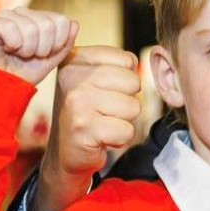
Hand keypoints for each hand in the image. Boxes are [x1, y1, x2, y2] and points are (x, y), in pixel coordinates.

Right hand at [0, 8, 77, 85]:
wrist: (1, 85)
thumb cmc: (24, 72)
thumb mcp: (52, 60)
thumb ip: (66, 43)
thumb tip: (74, 23)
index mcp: (40, 19)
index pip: (62, 21)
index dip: (58, 42)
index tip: (46, 54)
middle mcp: (24, 13)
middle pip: (48, 24)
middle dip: (42, 48)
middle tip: (30, 55)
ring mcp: (7, 16)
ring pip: (30, 27)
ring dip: (27, 49)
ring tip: (18, 53)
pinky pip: (11, 28)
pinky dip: (12, 44)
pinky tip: (6, 49)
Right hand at [35, 46, 141, 210]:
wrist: (68, 150)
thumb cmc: (90, 111)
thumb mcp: (98, 79)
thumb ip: (118, 64)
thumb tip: (142, 61)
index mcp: (76, 59)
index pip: (128, 59)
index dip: (126, 79)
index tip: (106, 91)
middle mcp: (72, 77)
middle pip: (133, 82)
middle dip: (128, 100)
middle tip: (106, 110)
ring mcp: (76, 102)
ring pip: (133, 107)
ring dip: (124, 120)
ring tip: (104, 123)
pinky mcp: (83, 128)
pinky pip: (126, 130)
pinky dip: (120, 138)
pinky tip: (102, 137)